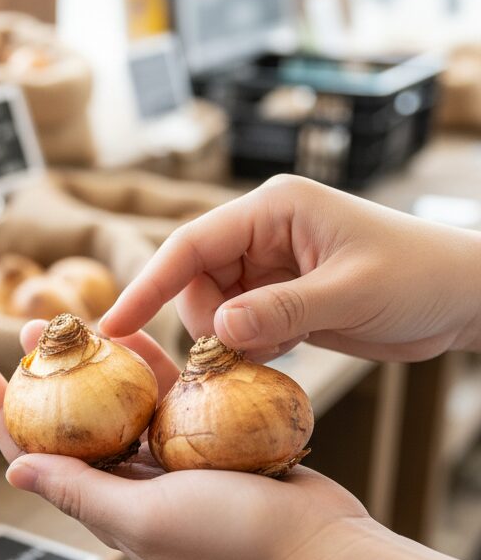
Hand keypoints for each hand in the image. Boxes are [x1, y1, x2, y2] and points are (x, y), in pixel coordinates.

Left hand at [0, 320, 371, 559]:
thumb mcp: (144, 518)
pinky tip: (140, 332)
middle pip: (74, 421)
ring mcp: (171, 464)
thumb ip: (79, 492)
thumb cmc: (233, 539)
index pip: (35, 456)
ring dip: (98, 361)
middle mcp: (131, 488)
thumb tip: (12, 469)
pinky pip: (171, 396)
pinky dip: (155, 366)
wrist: (322, 548)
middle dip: (46, 376)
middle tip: (28, 326)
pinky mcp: (209, 444)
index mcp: (106, 509)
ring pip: (122, 401)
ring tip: (76, 318)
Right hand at [101, 174, 480, 362]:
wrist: (463, 298)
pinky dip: (246, 347)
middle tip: (246, 349)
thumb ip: (282, 310)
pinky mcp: (278, 297)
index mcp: (273, 209)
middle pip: (194, 281)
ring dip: (229, 339)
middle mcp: (262, 232)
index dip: (147, 284)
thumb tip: (219, 330)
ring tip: (277, 347)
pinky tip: (283, 350)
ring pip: (211, 309)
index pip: (191, 244)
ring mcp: (268, 266)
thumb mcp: (352, 293)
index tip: (114, 326)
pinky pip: (236, 326)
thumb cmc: (421, 277)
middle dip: (208, 322)